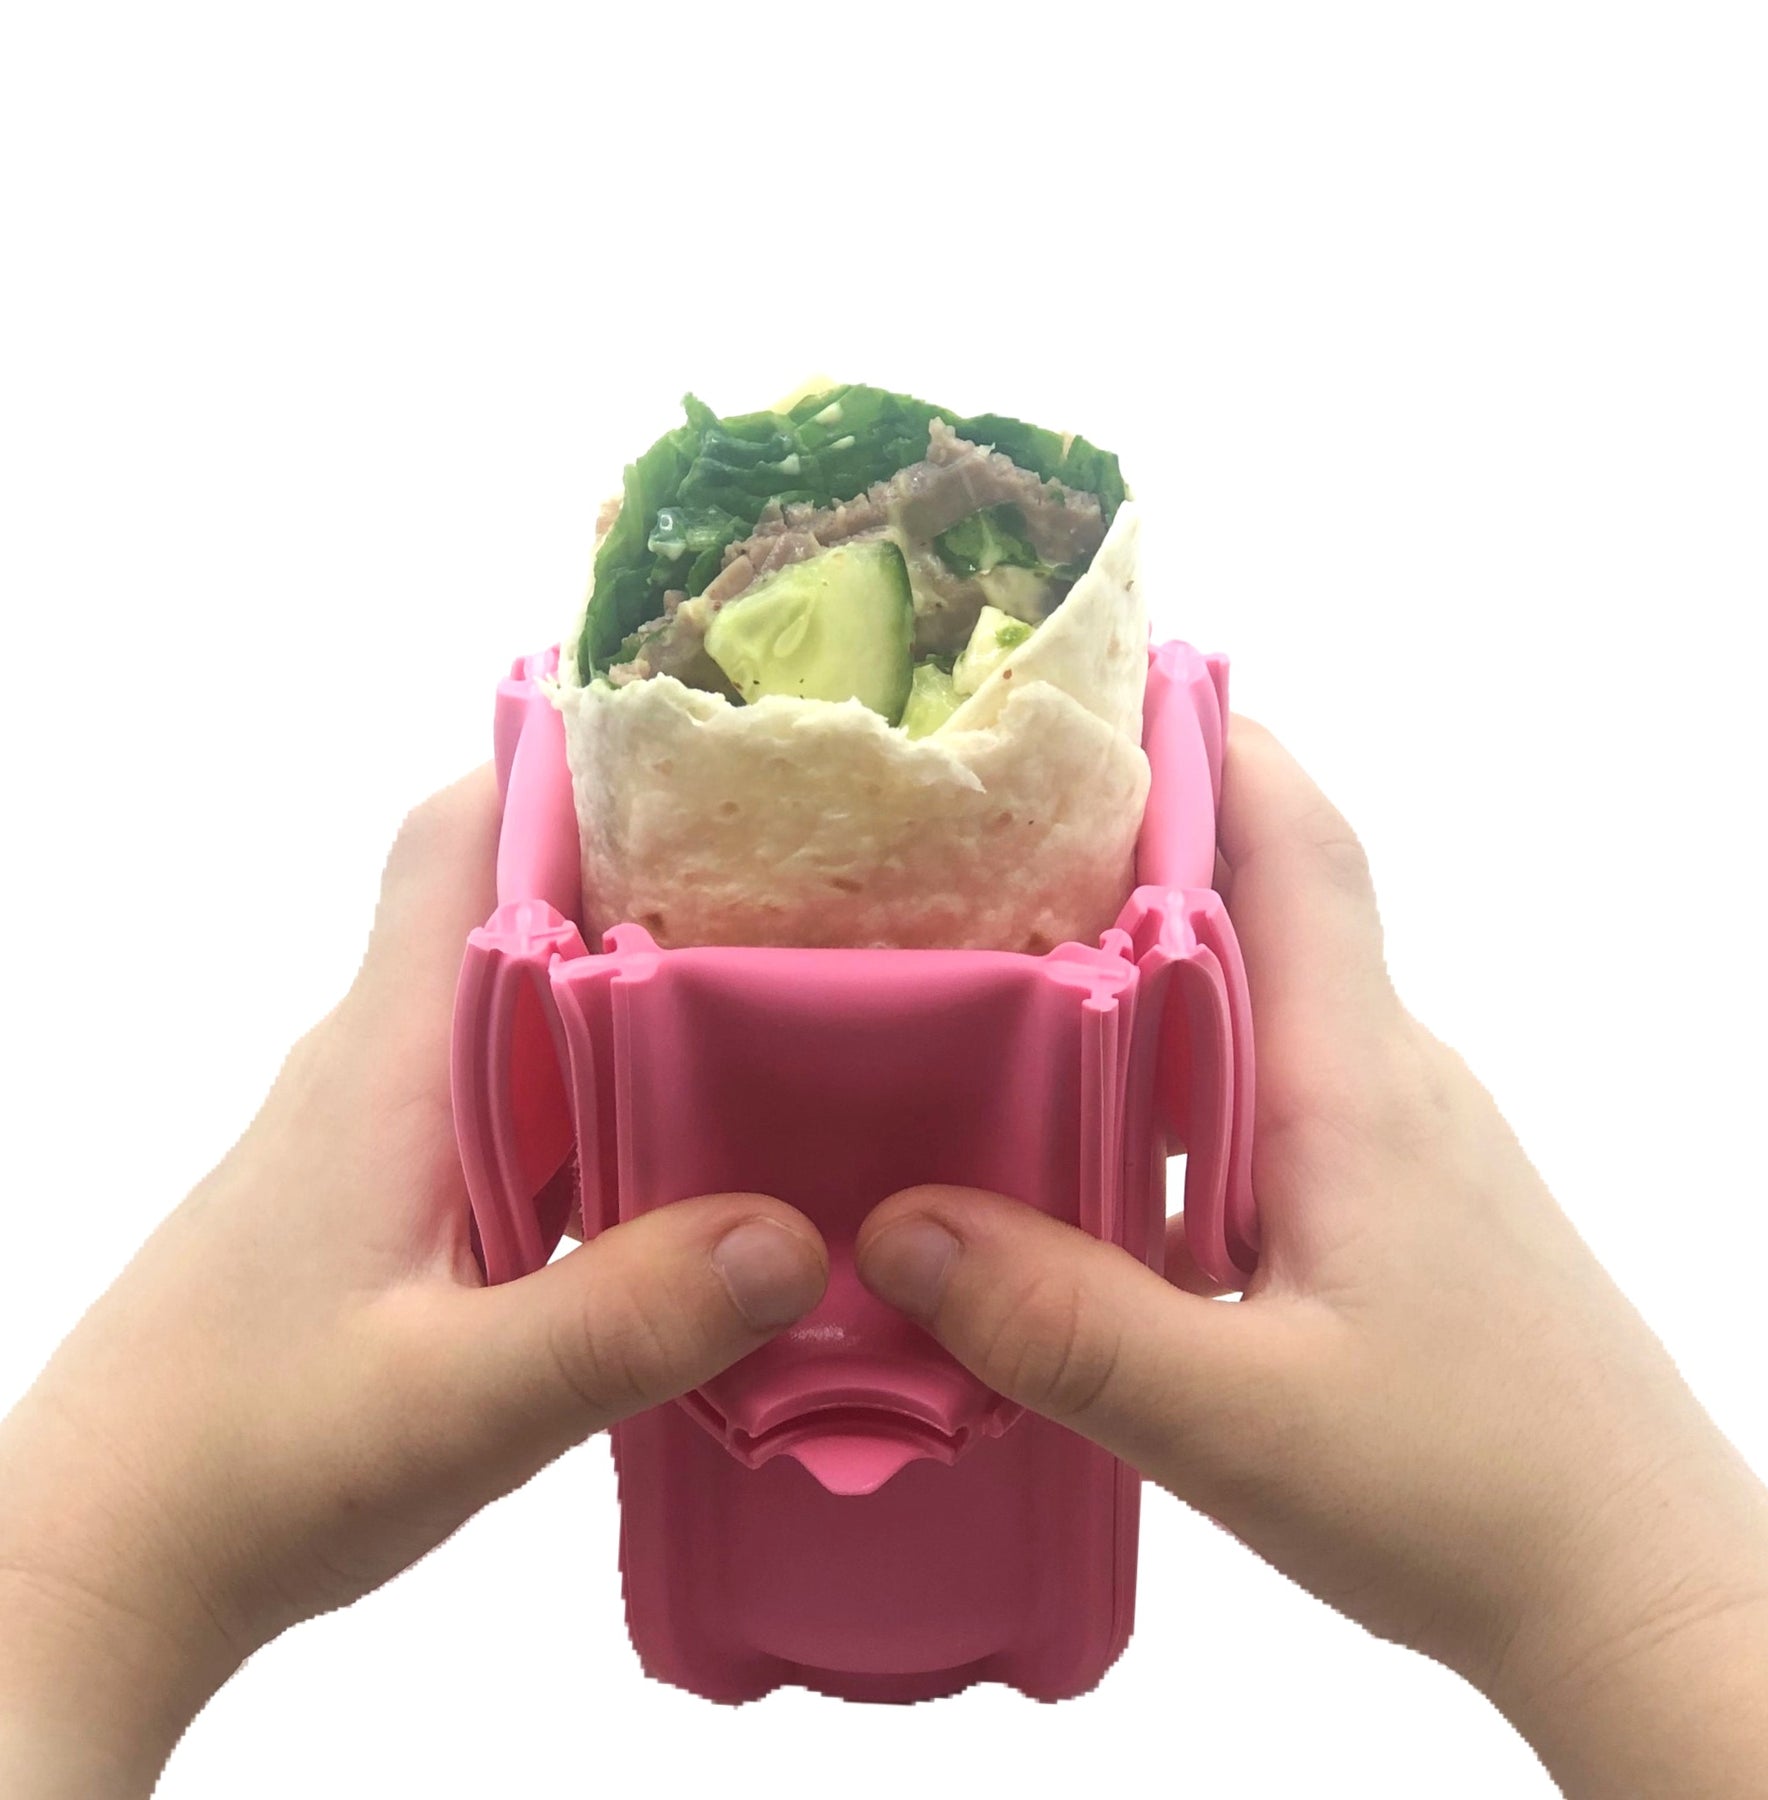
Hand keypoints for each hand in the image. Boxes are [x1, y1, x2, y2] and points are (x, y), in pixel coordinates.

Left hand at [0, 768, 829, 1797]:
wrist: (105, 1553)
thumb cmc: (251, 1461)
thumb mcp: (459, 1404)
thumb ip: (625, 1320)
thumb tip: (798, 1231)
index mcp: (391, 1054)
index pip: (459, 835)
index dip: (570, 765)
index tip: (709, 753)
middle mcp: (385, 1058)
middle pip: (516, 899)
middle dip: (653, 871)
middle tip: (814, 884)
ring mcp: (385, 1126)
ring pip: (525, 999)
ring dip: (640, 984)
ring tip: (794, 1000)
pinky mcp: (391, 1191)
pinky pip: (518, 1091)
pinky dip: (607, 1085)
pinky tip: (697, 1146)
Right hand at [856, 717, 1767, 1798]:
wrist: (1640, 1588)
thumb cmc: (1475, 1493)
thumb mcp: (1241, 1422)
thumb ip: (1065, 1324)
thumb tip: (895, 1224)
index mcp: (1353, 1080)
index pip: (1298, 843)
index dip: (1208, 739)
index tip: (1092, 683)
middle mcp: (1384, 1074)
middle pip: (1266, 895)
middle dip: (1135, 831)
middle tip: (981, 820)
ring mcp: (1398, 1135)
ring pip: (1263, 992)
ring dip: (1147, 953)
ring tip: (997, 959)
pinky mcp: (1394, 1197)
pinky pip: (1271, 1076)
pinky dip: (1178, 1058)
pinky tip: (1091, 1131)